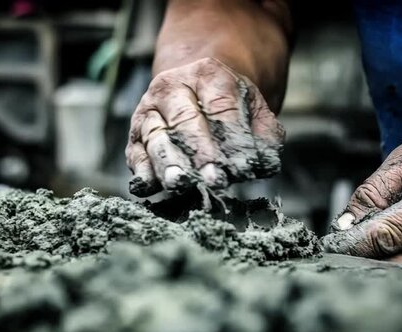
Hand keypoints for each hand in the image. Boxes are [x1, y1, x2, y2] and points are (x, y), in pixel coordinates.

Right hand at [125, 57, 284, 196]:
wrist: (193, 89)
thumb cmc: (229, 105)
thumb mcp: (254, 108)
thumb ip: (265, 133)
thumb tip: (266, 163)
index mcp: (208, 75)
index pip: (222, 106)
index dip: (232, 137)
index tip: (244, 167)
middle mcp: (172, 87)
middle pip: (185, 120)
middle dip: (201, 152)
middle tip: (214, 179)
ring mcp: (150, 110)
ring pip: (156, 135)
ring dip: (168, 162)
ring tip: (179, 184)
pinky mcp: (135, 134)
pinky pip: (135, 152)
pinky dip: (141, 170)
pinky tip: (148, 187)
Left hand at [322, 110, 401, 268]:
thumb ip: (372, 194)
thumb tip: (344, 226)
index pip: (384, 237)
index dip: (350, 244)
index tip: (328, 246)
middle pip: (395, 266)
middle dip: (362, 259)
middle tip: (343, 248)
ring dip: (384, 265)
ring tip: (370, 246)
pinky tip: (397, 251)